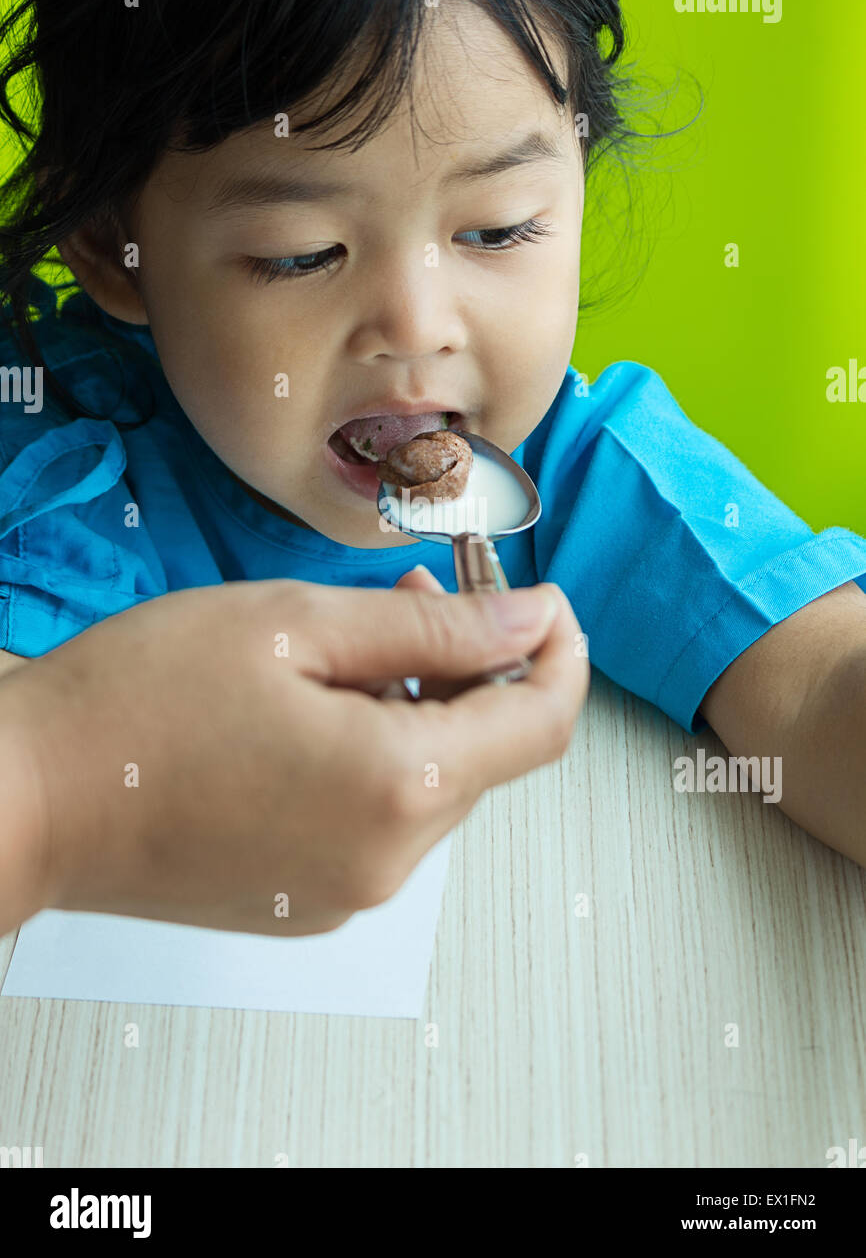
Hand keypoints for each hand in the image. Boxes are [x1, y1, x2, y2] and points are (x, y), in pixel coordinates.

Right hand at [0, 576, 587, 937]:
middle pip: (488, 754)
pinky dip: (378, 760)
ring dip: (421, 711)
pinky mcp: (310, 901)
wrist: (33, 798)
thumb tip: (530, 620)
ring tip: (346, 648)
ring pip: (434, 785)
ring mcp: (349, 891)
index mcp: (399, 785)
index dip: (560, 652)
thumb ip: (431, 628)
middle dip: (474, 668)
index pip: (543, 723)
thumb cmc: (142, 701)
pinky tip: (314, 713)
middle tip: (416, 592)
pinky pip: (383, 822)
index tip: (544, 600)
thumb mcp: (295, 626)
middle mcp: (389, 859)